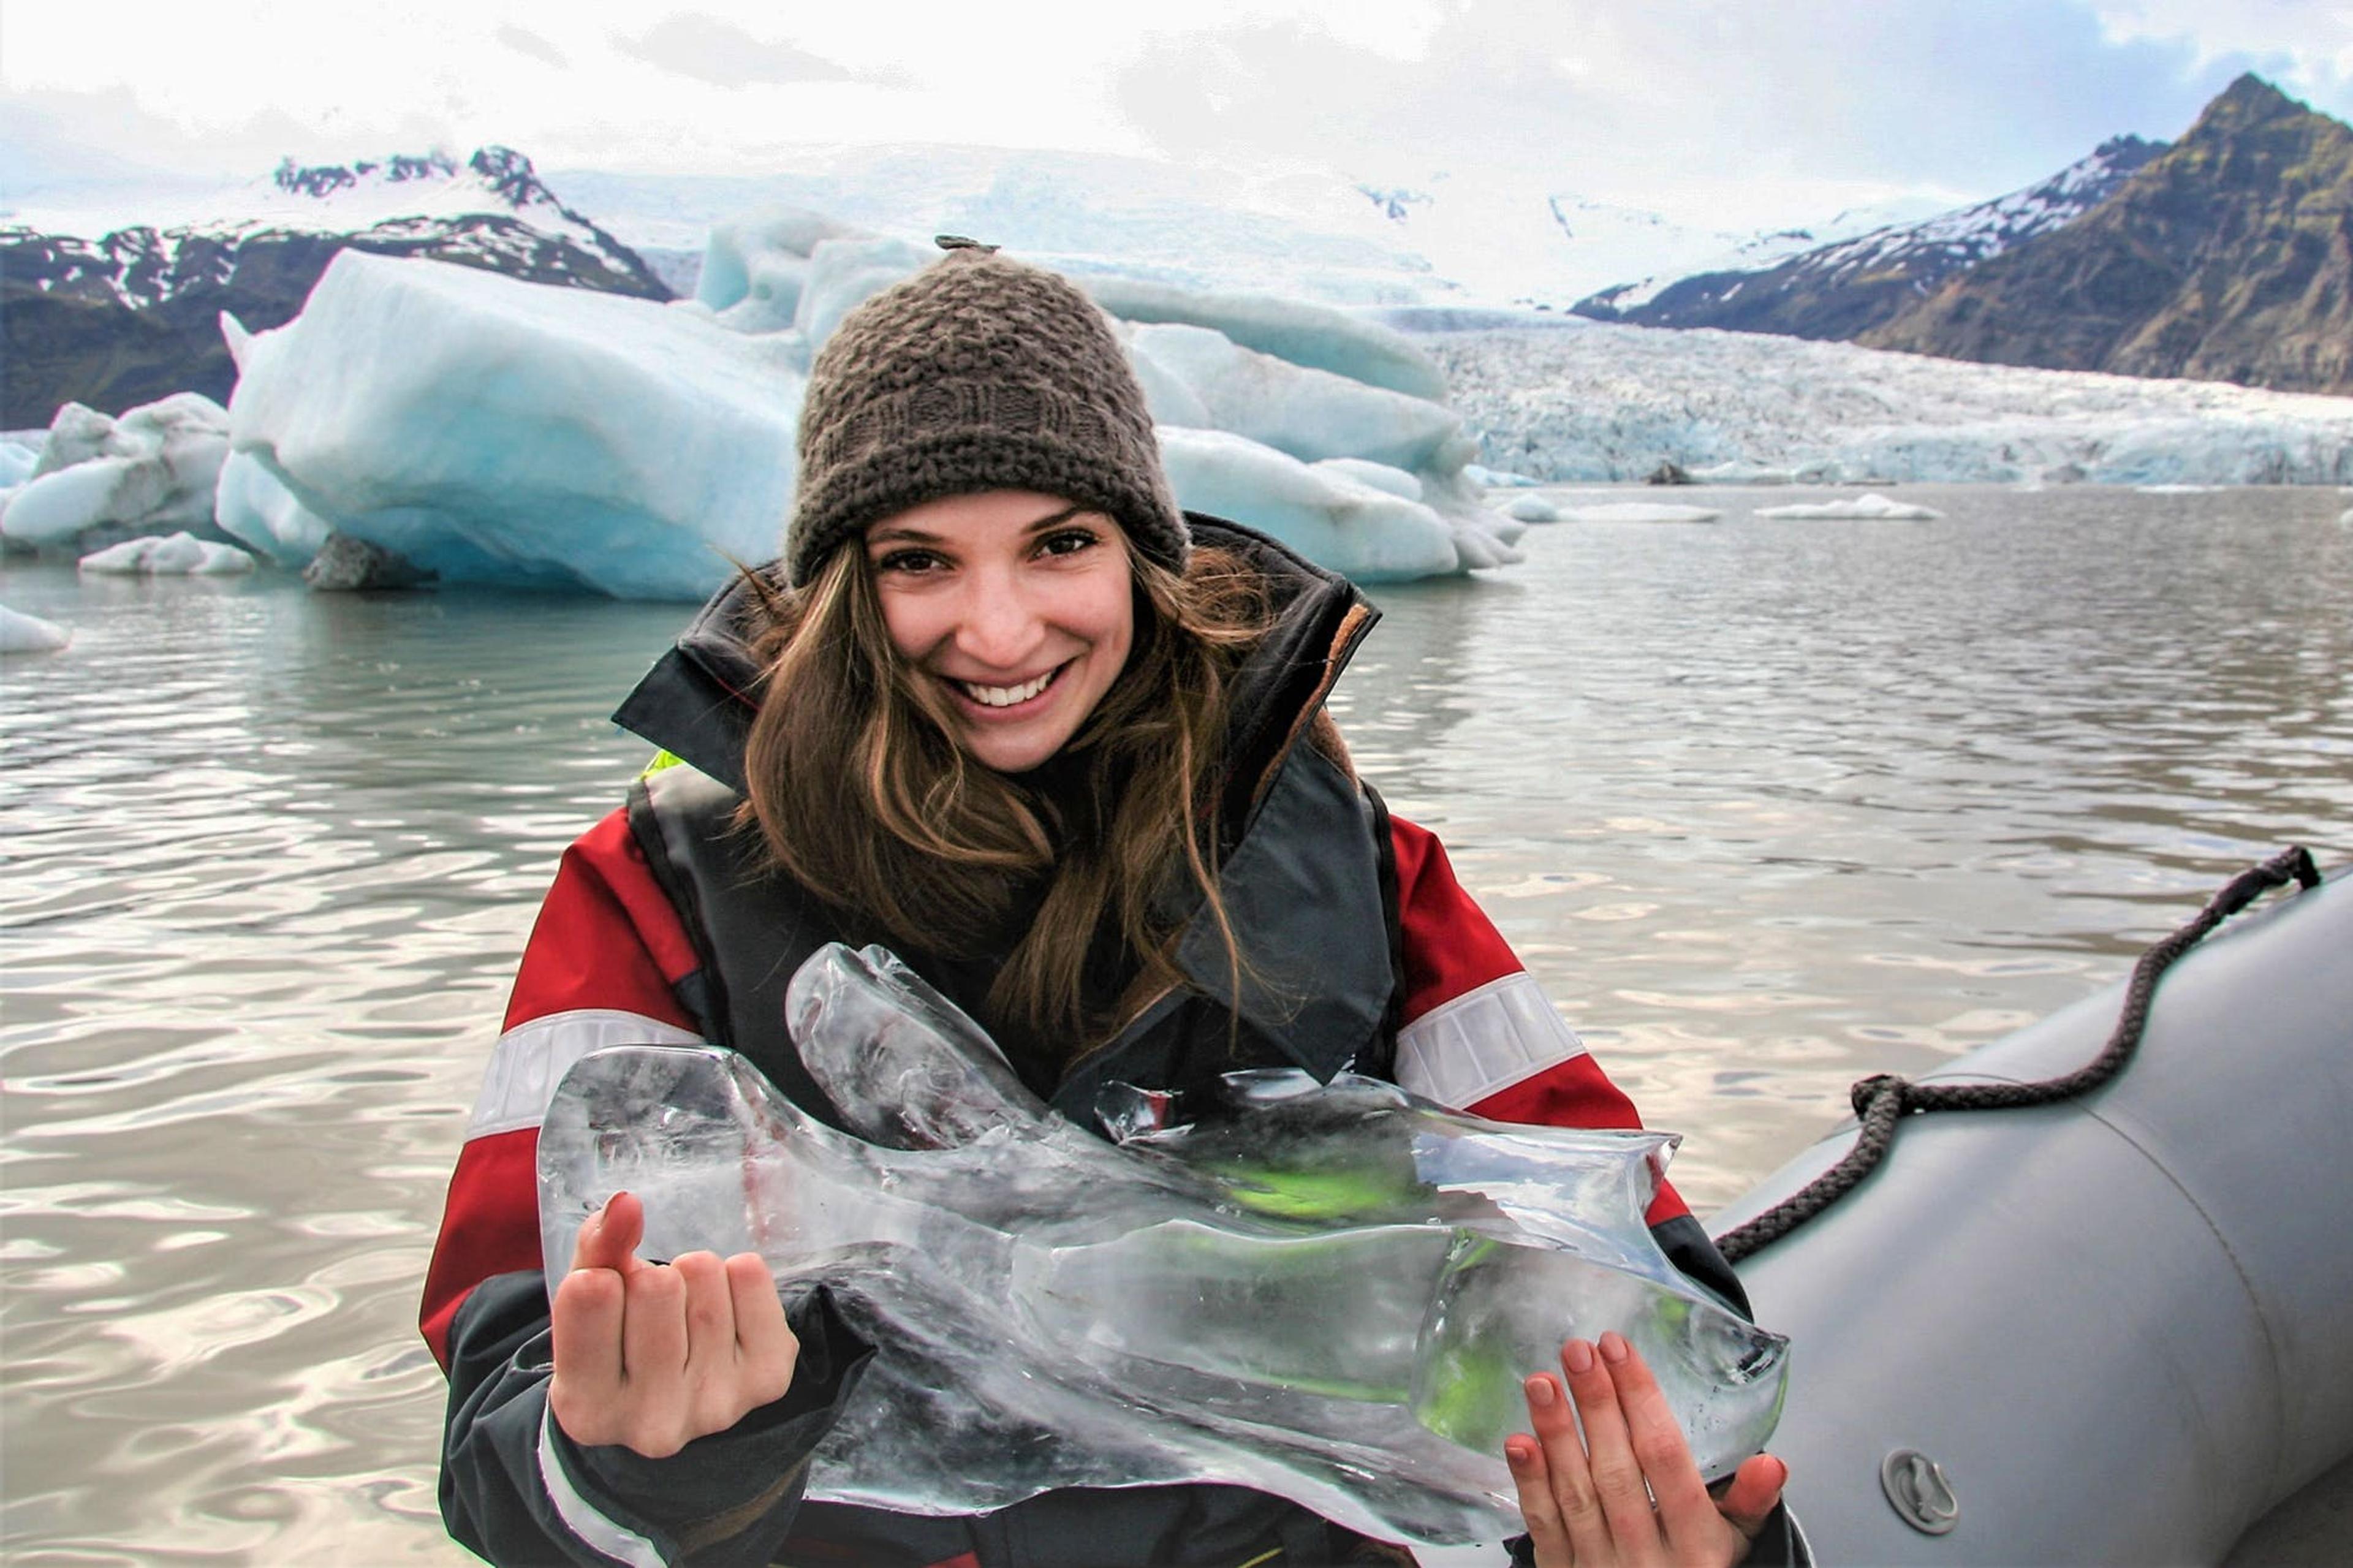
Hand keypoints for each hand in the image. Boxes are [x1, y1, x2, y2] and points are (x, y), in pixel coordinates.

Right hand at [547, 1191, 799, 1457]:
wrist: (678, 1394)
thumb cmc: (617, 1340)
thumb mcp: (587, 1300)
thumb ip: (595, 1249)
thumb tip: (626, 1203)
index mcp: (588, 1412)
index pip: (592, 1294)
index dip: (599, 1275)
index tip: (605, 1295)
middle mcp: (653, 1424)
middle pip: (656, 1284)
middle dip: (649, 1276)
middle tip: (650, 1309)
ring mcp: (717, 1406)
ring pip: (704, 1273)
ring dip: (693, 1276)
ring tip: (683, 1312)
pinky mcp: (767, 1379)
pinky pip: (749, 1275)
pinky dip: (735, 1275)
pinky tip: (723, 1310)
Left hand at [1505, 1333, 1785, 1567]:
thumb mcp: (1731, 1544)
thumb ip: (1749, 1502)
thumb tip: (1772, 1463)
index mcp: (1695, 1541)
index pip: (1666, 1459)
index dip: (1641, 1400)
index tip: (1619, 1349)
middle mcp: (1647, 1555)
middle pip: (1618, 1470)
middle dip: (1596, 1405)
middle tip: (1578, 1351)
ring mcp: (1602, 1567)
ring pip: (1577, 1493)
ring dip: (1556, 1433)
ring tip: (1541, 1381)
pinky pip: (1544, 1526)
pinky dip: (1530, 1483)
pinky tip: (1519, 1441)